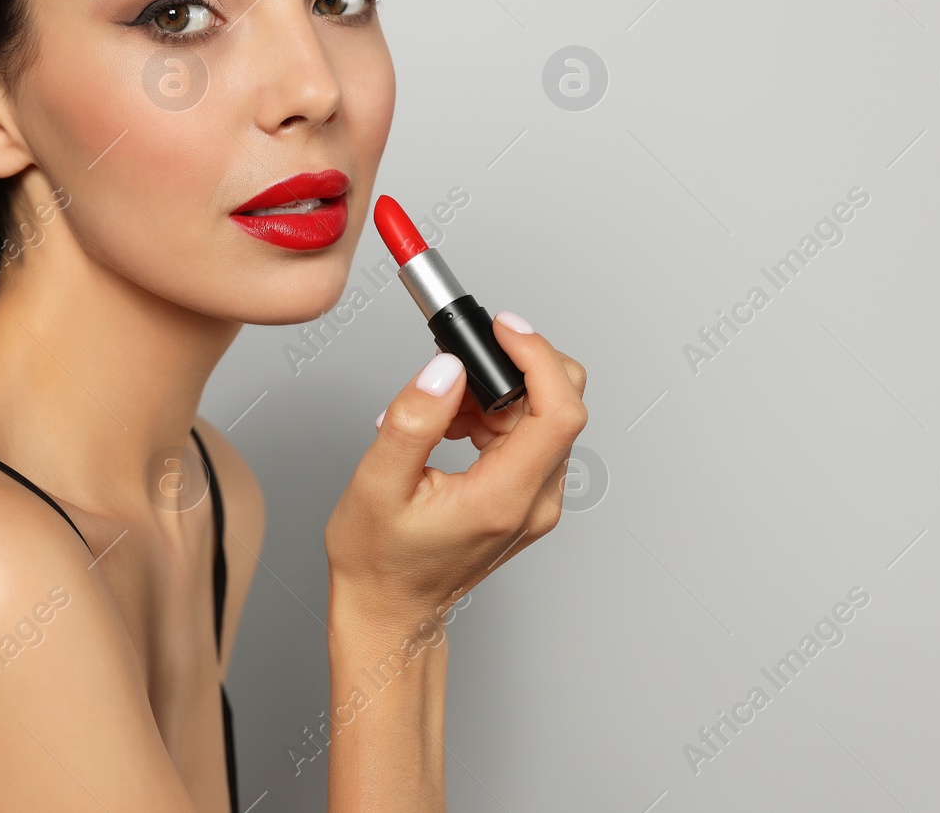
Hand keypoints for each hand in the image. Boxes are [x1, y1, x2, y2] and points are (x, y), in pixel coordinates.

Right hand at [324, 313, 587, 636]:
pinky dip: (494, 415)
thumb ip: (414, 421)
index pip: (560, 411)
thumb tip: (447, 369)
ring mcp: (538, 503)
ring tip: (440, 413)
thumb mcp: (378, 484)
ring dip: (496, 395)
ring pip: (544, 416)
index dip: (538, 356)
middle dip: (513, 370)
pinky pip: (529, 436)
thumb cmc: (379, 561)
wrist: (391, 610)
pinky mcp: (528, 499)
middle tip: (456, 371)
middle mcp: (536, 502)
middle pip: (561, 405)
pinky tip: (452, 427)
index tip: (502, 329)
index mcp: (505, 499)